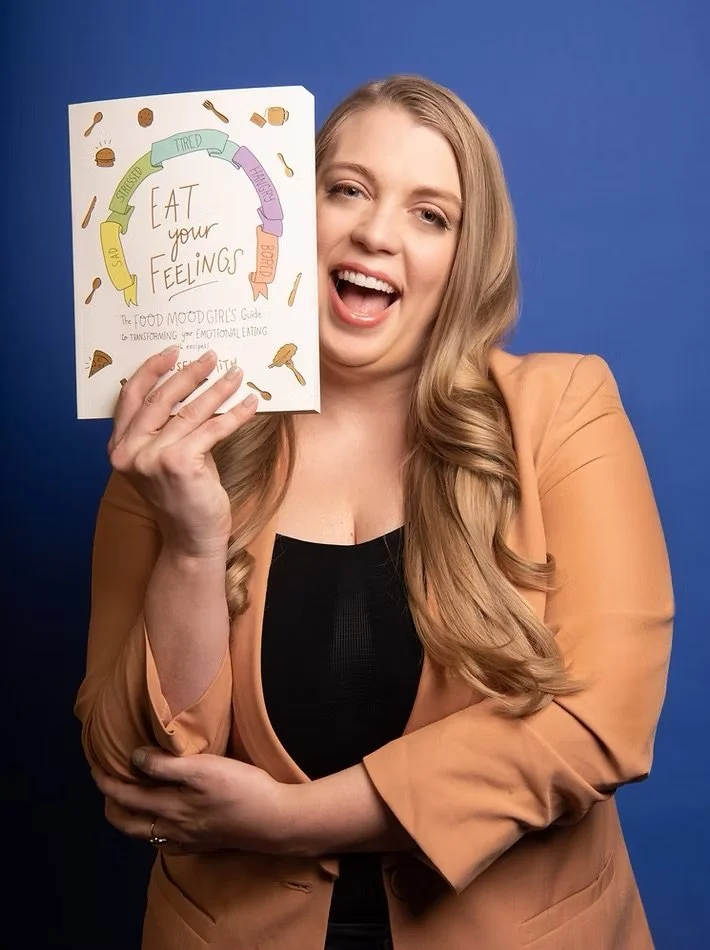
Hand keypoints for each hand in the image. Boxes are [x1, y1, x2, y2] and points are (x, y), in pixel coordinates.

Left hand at [92, 748, 296, 855]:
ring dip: (132, 818)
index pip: (126, 796)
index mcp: (169, 808)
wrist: (275, 820)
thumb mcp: (203, 769)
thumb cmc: (241, 788)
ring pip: (147, 834)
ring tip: (130, 799)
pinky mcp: (205, 842)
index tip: (96, 767)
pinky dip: (156, 831)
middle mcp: (173, 828)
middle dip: (112, 805)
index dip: (107, 782)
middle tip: (107, 785)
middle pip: (129, 823)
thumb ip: (166, 766)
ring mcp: (189, 839)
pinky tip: (164, 823)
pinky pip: (168, 842)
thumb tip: (134, 758)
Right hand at [109, 347, 257, 556]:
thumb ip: (166, 429)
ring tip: (236, 374)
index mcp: (119, 447)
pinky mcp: (179, 464)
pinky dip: (234, 414)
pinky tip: (250, 404)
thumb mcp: (164, 458)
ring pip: (189, 412)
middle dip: (189, 374)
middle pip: (160, 399)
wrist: (192, 539)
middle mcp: (129, 452)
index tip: (173, 352)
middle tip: (211, 357)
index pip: (131, 398)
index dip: (151, 370)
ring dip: (217, 389)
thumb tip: (193, 388)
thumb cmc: (183, 496)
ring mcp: (151, 458)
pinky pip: (212, 429)